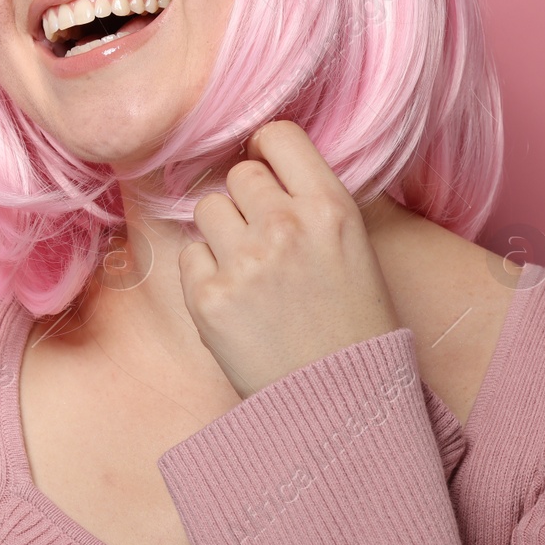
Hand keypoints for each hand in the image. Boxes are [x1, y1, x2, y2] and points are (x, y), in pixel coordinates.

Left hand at [180, 120, 399, 398]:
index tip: (267, 171)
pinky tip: (238, 303)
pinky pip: (190, 255)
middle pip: (238, 175)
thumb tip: (261, 163)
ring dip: (223, 234)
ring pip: (208, 209)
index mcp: (331, 208)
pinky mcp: (208, 297)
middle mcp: (285, 225)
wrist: (345, 409)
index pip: (278, 135)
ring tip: (253, 274)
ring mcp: (243, 261)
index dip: (267, 151)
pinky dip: (205, 274)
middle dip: (247, 201)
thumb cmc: (355, 328)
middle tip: (266, 241)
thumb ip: (310, 202)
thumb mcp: (354, 248)